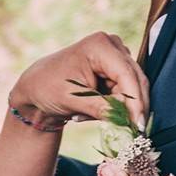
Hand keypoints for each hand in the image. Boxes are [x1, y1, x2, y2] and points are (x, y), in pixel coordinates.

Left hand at [10, 32, 149, 129]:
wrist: (37, 88)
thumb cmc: (48, 88)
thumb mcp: (73, 100)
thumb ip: (101, 108)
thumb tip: (128, 120)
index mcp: (100, 45)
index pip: (127, 75)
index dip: (135, 101)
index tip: (138, 125)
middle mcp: (112, 46)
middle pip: (135, 81)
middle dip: (128, 107)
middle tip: (121, 129)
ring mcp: (116, 56)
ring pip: (132, 90)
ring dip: (115, 108)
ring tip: (85, 114)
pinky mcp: (116, 69)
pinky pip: (125, 93)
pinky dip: (111, 106)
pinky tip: (89, 108)